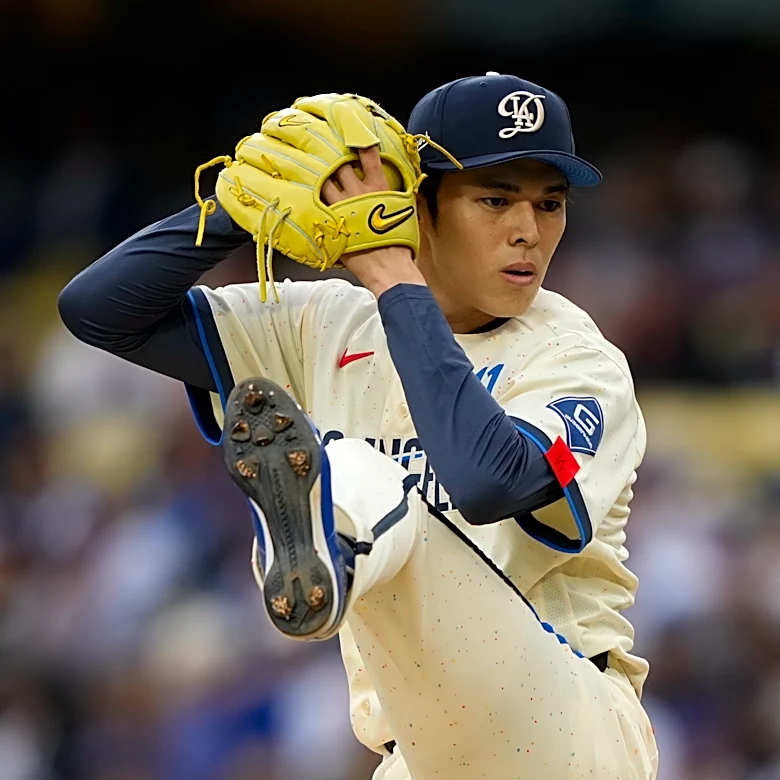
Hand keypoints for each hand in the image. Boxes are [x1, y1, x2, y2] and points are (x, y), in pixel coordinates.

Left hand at [321, 146, 425, 297]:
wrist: (387, 266)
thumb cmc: (401, 244)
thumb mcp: (407, 214)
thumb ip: (402, 199)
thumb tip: (406, 192)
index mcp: (379, 186)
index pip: (369, 155)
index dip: (361, 143)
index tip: (355, 135)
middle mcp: (359, 191)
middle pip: (341, 166)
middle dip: (336, 161)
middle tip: (332, 158)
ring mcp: (343, 205)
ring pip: (326, 181)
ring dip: (322, 177)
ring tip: (318, 174)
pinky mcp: (332, 221)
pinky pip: (318, 204)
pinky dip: (315, 199)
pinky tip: (309, 197)